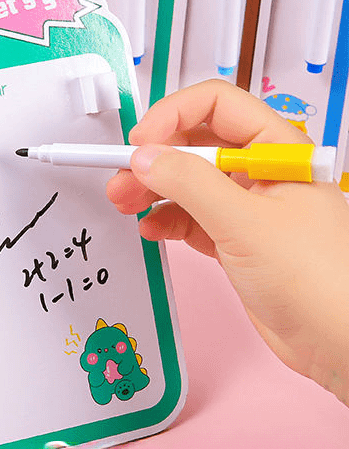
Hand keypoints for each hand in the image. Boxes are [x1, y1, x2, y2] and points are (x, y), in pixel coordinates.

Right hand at [107, 80, 348, 403]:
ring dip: (152, 190)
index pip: (216, 105)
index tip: (141, 141)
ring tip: (124, 203)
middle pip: (194, 144)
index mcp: (276, 149)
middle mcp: (260, 172)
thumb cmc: (318, 278)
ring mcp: (246, 207)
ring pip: (186, 183)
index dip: (173, 115)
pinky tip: (151, 229)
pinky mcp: (234, 239)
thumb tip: (145, 157)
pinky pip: (189, 217)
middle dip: (153, 158)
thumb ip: (189, 184)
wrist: (338, 343)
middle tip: (121, 176)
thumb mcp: (245, 222)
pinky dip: (166, 220)